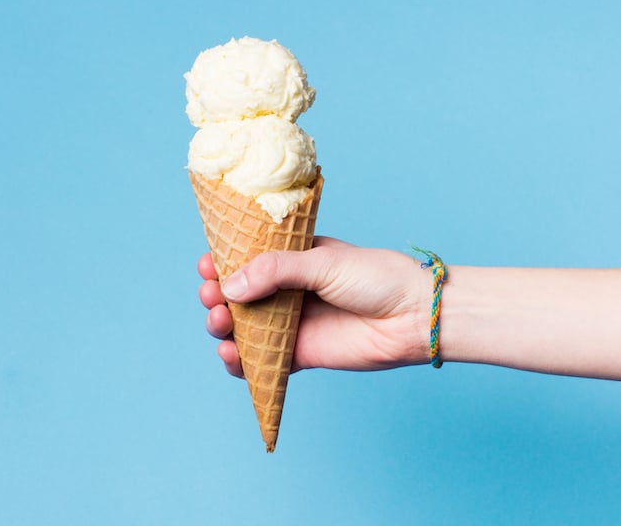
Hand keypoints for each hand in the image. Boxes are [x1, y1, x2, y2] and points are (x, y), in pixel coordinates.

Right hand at [198, 237, 430, 376]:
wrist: (413, 317)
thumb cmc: (377, 278)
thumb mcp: (323, 262)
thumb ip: (276, 270)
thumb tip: (230, 285)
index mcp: (294, 259)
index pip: (247, 259)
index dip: (222, 263)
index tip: (207, 264)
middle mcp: (289, 291)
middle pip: (238, 296)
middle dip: (216, 296)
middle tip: (212, 296)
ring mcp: (292, 325)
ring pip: (243, 329)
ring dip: (222, 327)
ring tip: (220, 322)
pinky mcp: (300, 356)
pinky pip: (261, 363)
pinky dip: (239, 362)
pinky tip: (229, 355)